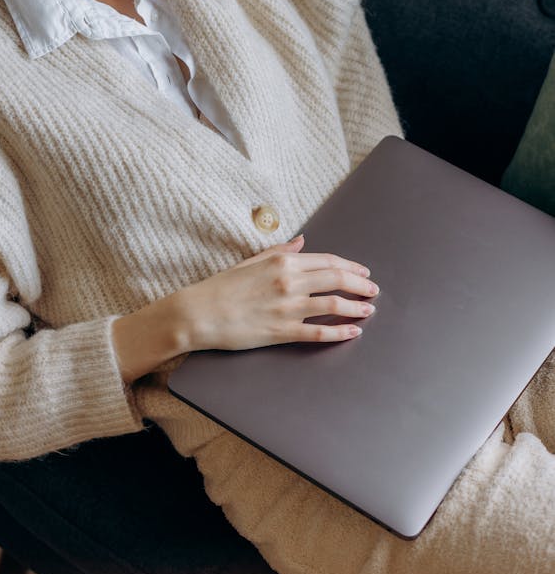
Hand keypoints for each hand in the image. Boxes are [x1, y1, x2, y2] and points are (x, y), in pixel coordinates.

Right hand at [176, 234, 378, 350]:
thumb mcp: (251, 261)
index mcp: (282, 262)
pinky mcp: (283, 331)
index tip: (362, 272)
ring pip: (334, 304)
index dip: (350, 267)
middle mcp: (289, 281)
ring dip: (356, 306)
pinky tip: (353, 332)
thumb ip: (280, 250)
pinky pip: (319, 332)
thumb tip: (302, 241)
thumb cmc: (221, 287)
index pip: (327, 261)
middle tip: (373, 289)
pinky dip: (340, 332)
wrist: (199, 313)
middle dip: (360, 284)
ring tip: (369, 309)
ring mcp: (288, 307)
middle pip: (337, 279)